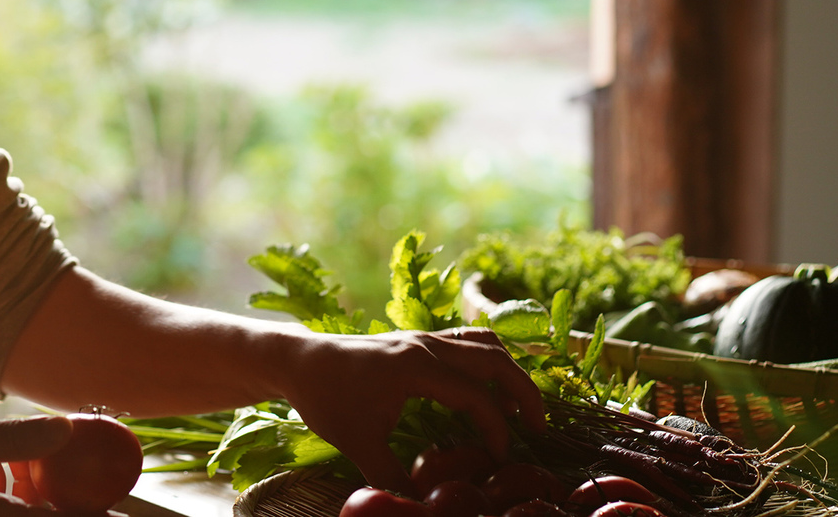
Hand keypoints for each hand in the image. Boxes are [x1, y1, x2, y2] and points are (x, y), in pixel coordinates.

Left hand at [276, 328, 543, 495]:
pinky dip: (490, 362)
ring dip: (509, 372)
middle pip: (495, 358)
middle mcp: (427, 344)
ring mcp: (424, 337)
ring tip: (520, 410)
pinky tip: (489, 391)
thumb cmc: (325, 398)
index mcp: (416, 366)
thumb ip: (390, 477)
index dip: (496, 430)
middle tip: (538, 429)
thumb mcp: (356, 443)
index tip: (499, 460)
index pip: (475, 396)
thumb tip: (420, 505)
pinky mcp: (419, 340)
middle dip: (524, 392)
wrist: (299, 359)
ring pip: (485, 342)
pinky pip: (468, 341)